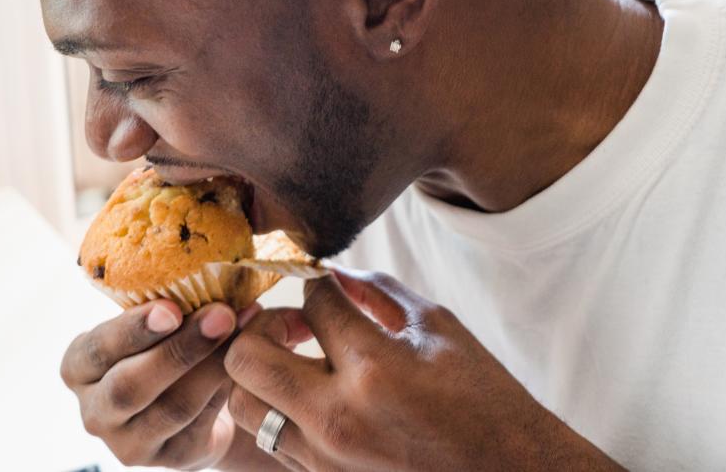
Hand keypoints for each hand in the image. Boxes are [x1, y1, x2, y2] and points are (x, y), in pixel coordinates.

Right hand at [60, 299, 258, 468]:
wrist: (192, 400)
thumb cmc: (168, 344)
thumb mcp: (158, 323)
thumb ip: (175, 301)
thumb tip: (224, 276)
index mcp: (81, 365)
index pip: (98, 348)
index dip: (134, 328)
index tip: (172, 308)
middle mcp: (95, 409)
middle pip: (130, 385)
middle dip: (179, 348)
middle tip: (222, 315)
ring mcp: (127, 441)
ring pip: (171, 408)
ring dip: (213, 366)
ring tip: (244, 330)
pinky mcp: (167, 458)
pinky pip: (199, 424)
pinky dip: (225, 387)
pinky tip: (246, 361)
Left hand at [224, 270, 622, 470]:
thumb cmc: (482, 400)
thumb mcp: (440, 330)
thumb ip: (380, 293)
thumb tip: (335, 273)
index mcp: (375, 368)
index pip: (313, 302)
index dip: (320, 285)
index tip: (331, 291)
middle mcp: (338, 417)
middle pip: (245, 356)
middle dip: (264, 326)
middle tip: (296, 326)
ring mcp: (325, 459)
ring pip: (244, 405)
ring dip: (262, 375)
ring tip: (298, 366)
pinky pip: (271, 441)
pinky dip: (280, 412)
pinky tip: (313, 400)